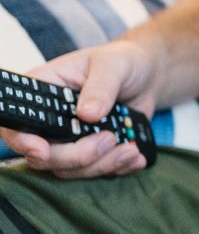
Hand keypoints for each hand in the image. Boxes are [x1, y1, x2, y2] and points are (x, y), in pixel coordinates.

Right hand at [0, 40, 158, 177]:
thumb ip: (101, 87)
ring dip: (101, 164)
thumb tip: (87, 114)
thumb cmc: (122, 62)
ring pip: (69, 169)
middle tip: (109, 139)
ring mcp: (68, 139)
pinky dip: (116, 168)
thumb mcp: (113, 65)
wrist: (146, 75)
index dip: (23, 141)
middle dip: (77, 156)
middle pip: (44, 156)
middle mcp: (50, 120)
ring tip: (130, 149)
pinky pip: (94, 172)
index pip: (17, 124)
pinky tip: (135, 157)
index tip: (42, 150)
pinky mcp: (89, 152)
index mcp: (43, 91)